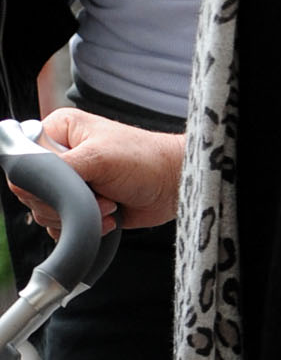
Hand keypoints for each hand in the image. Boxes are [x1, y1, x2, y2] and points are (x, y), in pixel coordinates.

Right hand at [11, 108, 182, 233]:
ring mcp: (71, 183)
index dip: (39, 180)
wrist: (177, 184)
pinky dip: (86, 227)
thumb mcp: (98, 157)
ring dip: (80, 214)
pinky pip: (64, 226)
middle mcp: (60, 156)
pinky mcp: (82, 205)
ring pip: (47, 212)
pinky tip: (111, 218)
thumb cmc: (146, 160)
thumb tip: (27, 177)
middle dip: (65, 201)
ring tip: (110, 203)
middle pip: (33, 191)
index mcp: (58, 131)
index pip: (23, 160)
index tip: (65, 186)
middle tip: (97, 193)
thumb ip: (58, 166)